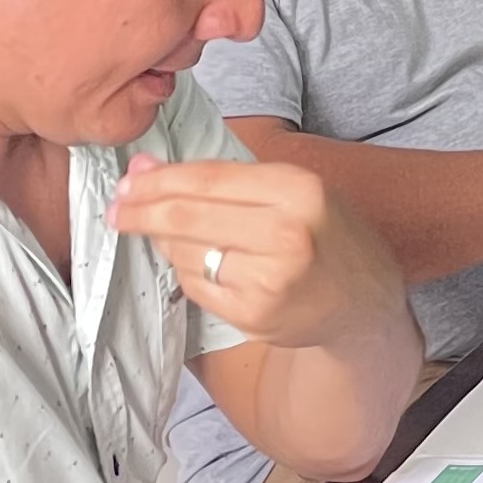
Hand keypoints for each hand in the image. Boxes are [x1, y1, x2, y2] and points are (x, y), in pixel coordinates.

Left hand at [115, 156, 402, 347]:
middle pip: (187, 217)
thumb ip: (224, 178)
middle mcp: (287, 234)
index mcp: (299, 190)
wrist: (365, 302)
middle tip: (118, 208)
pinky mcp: (255, 315)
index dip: (157, 180)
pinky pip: (196, 286)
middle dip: (141, 211)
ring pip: (185, 253)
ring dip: (165, 243)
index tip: (128, 181)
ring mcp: (270, 280)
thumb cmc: (326, 236)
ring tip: (168, 235)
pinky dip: (187, 272)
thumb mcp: (294, 190)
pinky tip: (200, 263)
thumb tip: (145, 168)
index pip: (206, 179)